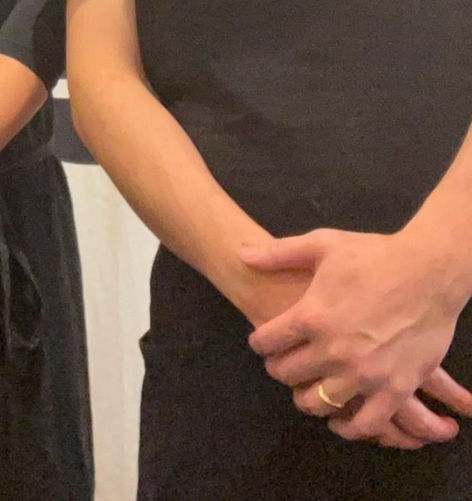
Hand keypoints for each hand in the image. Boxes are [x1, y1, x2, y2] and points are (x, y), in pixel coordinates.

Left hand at [242, 229, 469, 439]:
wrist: (429, 271)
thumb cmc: (375, 255)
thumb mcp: (323, 244)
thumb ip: (280, 253)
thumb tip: (242, 254)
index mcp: (312, 316)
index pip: (267, 341)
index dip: (260, 342)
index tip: (263, 342)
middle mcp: (333, 350)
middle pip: (287, 374)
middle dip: (279, 369)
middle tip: (282, 364)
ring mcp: (364, 374)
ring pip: (318, 403)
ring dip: (306, 398)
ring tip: (306, 390)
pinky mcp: (394, 389)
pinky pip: (365, 424)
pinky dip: (348, 427)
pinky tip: (340, 420)